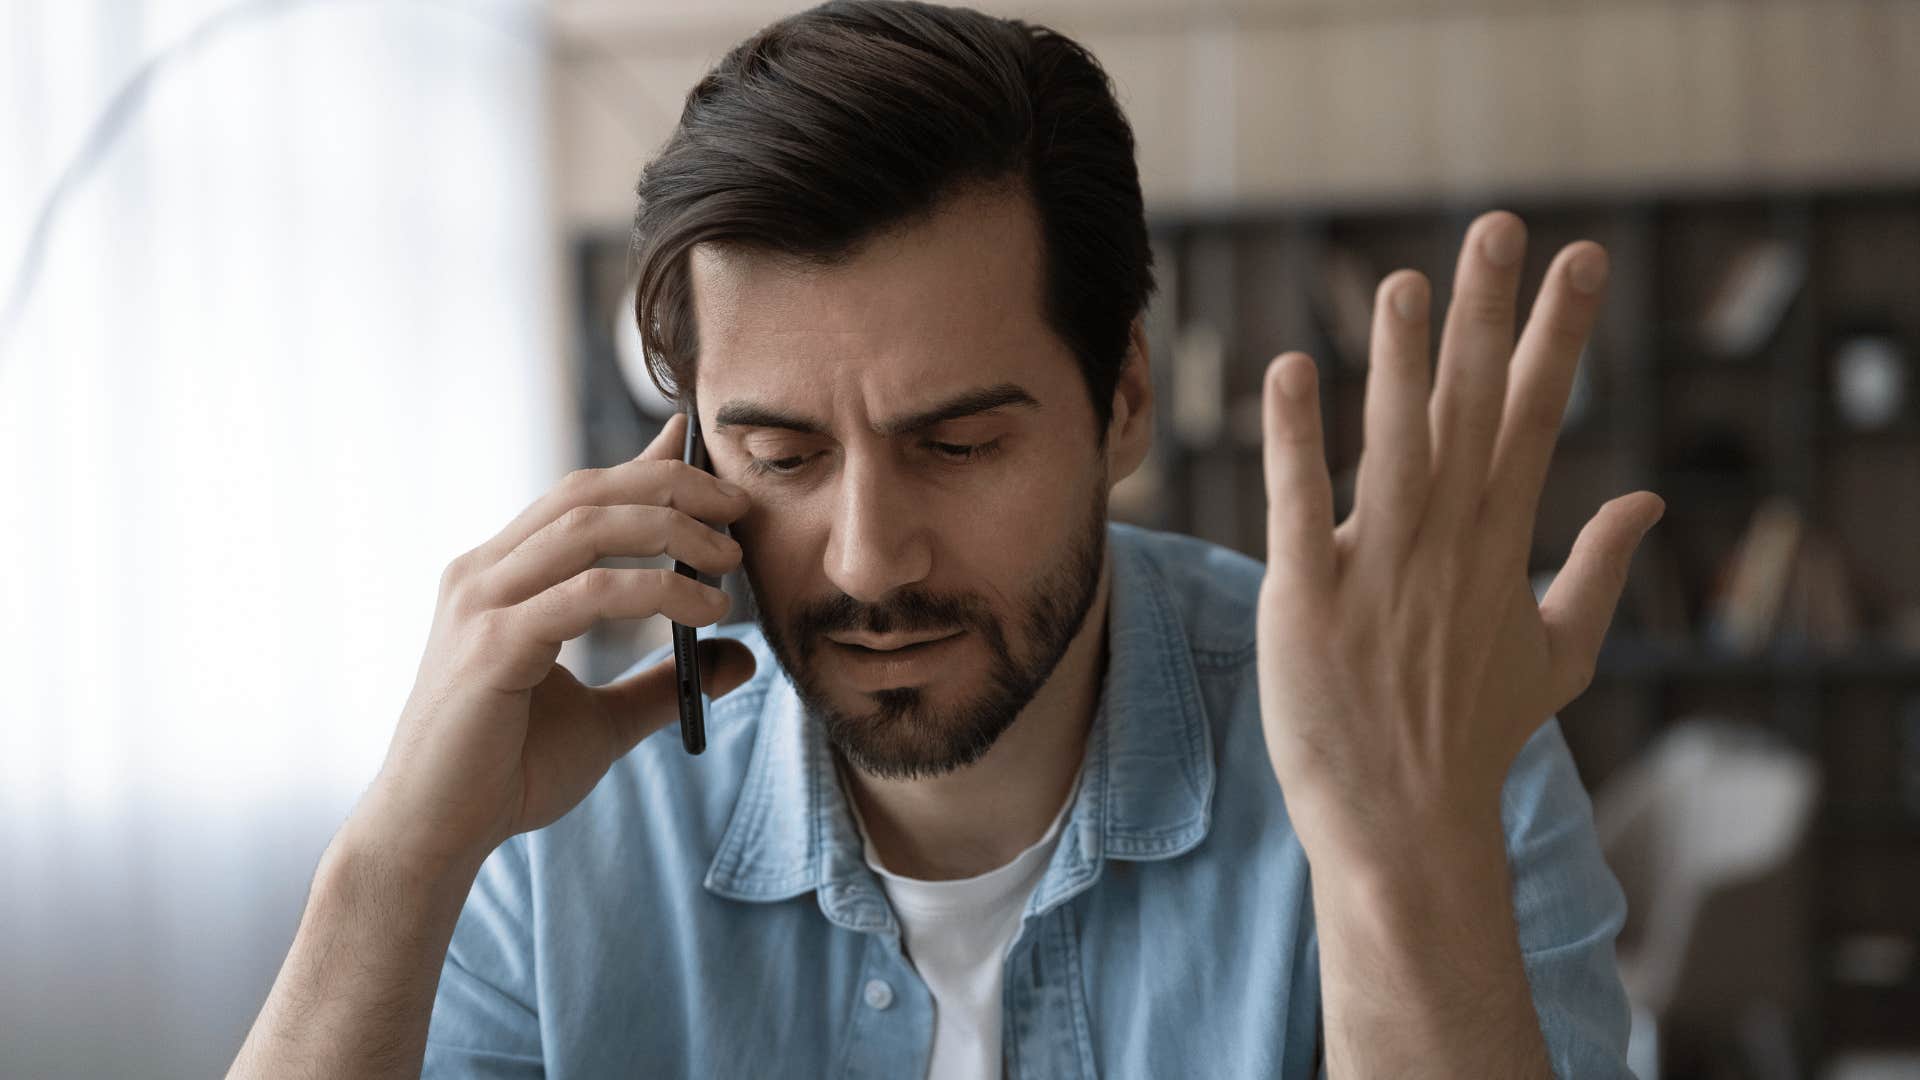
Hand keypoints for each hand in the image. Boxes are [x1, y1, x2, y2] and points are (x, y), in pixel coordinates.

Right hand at [351, 411, 756, 873]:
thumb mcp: (603, 720)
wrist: (434, 837)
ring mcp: (481, 604)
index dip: (645, 465)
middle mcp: (483, 574)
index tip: (706, 456)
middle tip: (740, 505)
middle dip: (671, 483)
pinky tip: (705, 611)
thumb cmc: (504, 775)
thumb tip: (741, 657)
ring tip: (730, 558)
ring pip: (587, 525)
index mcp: (499, 576)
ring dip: (671, 528)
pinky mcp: (493, 645)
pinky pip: (589, 593)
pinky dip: (657, 592)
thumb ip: (662, 682)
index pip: (579, 495)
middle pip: (587, 492)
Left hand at [1256, 210, 1663, 865]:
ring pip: (1395, 447)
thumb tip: (1647, 497)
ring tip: (1403, 282)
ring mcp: (1378, 573)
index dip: (1557, 337)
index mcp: (1500, 548)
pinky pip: (1300, 506)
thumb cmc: (1472, 741)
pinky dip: (1295, 441)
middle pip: (1474, 413)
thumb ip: (1599, 570)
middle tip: (1499, 228)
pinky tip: (1290, 371)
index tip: (1580, 261)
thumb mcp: (1557, 655)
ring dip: (1398, 363)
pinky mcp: (1307, 602)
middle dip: (1489, 319)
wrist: (1405, 828)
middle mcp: (1447, 548)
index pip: (1535, 420)